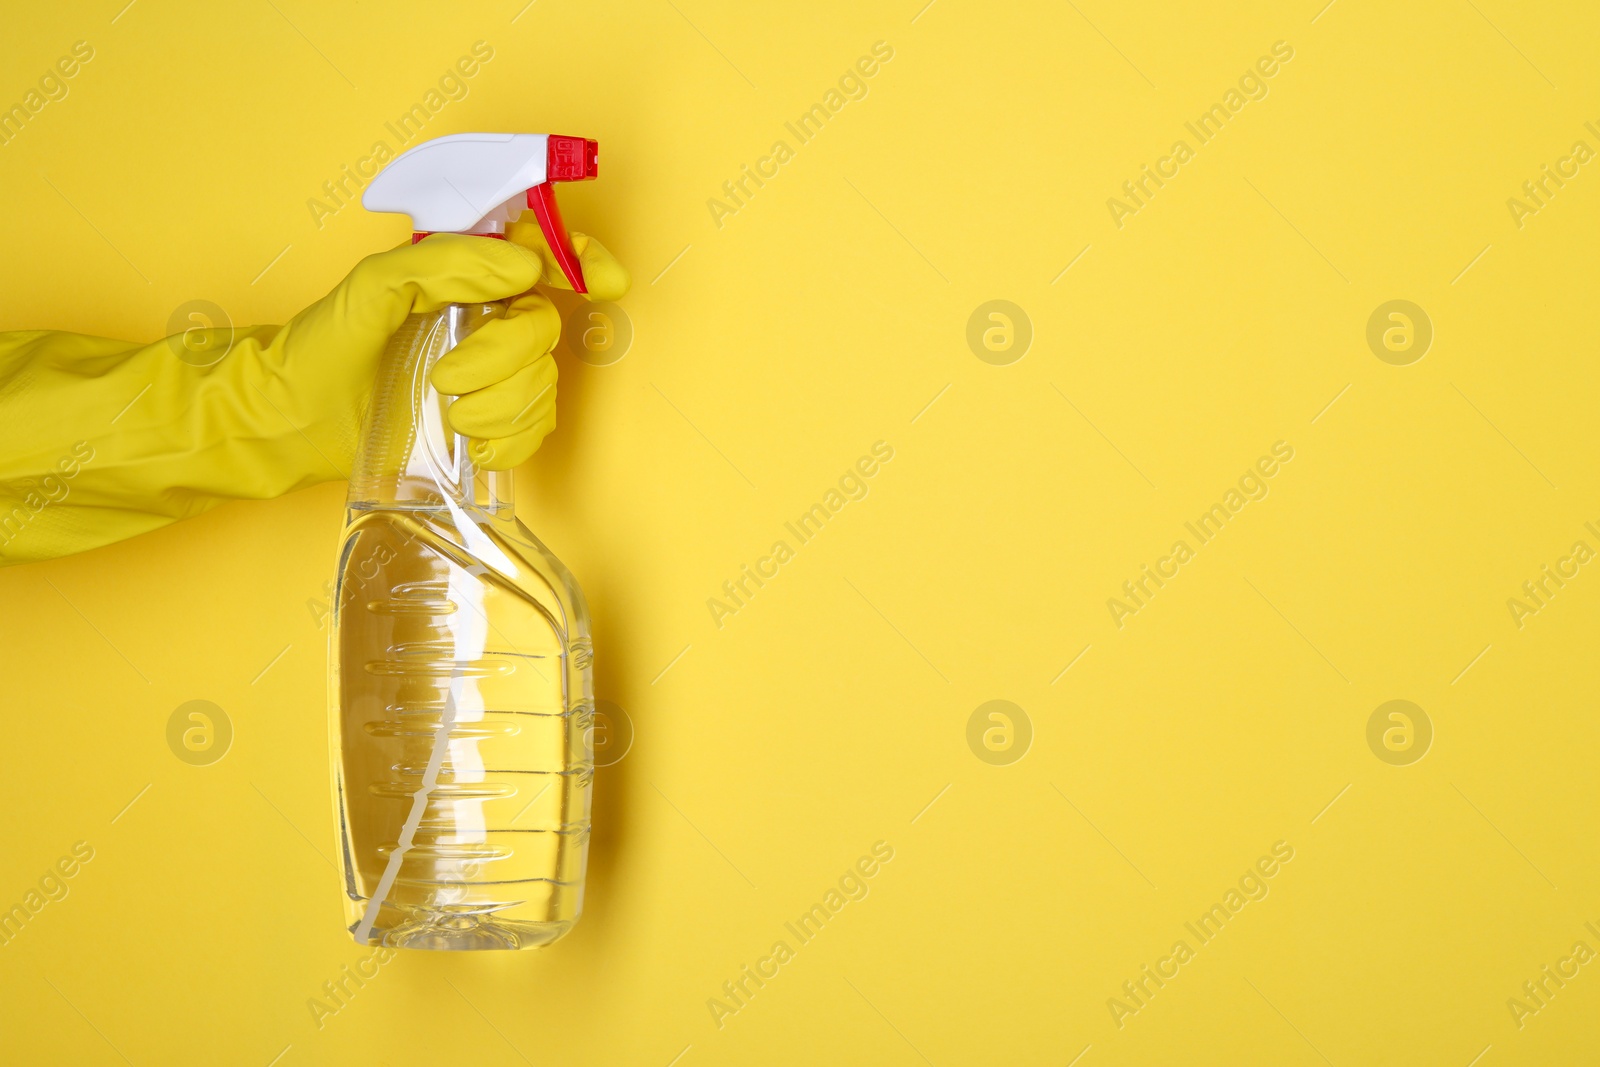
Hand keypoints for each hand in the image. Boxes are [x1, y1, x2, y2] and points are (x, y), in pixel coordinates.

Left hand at [312, 227, 628, 470]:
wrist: (293, 421)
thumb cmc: (321, 347)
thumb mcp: (371, 287)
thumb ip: (443, 263)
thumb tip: (521, 267)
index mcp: (465, 278)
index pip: (540, 256)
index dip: (582, 261)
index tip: (602, 282)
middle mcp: (487, 322)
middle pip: (544, 329)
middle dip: (502, 358)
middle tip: (446, 376)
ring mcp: (492, 376)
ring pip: (543, 385)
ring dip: (498, 406)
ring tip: (446, 413)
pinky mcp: (490, 425)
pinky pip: (536, 431)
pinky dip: (509, 442)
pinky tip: (473, 445)